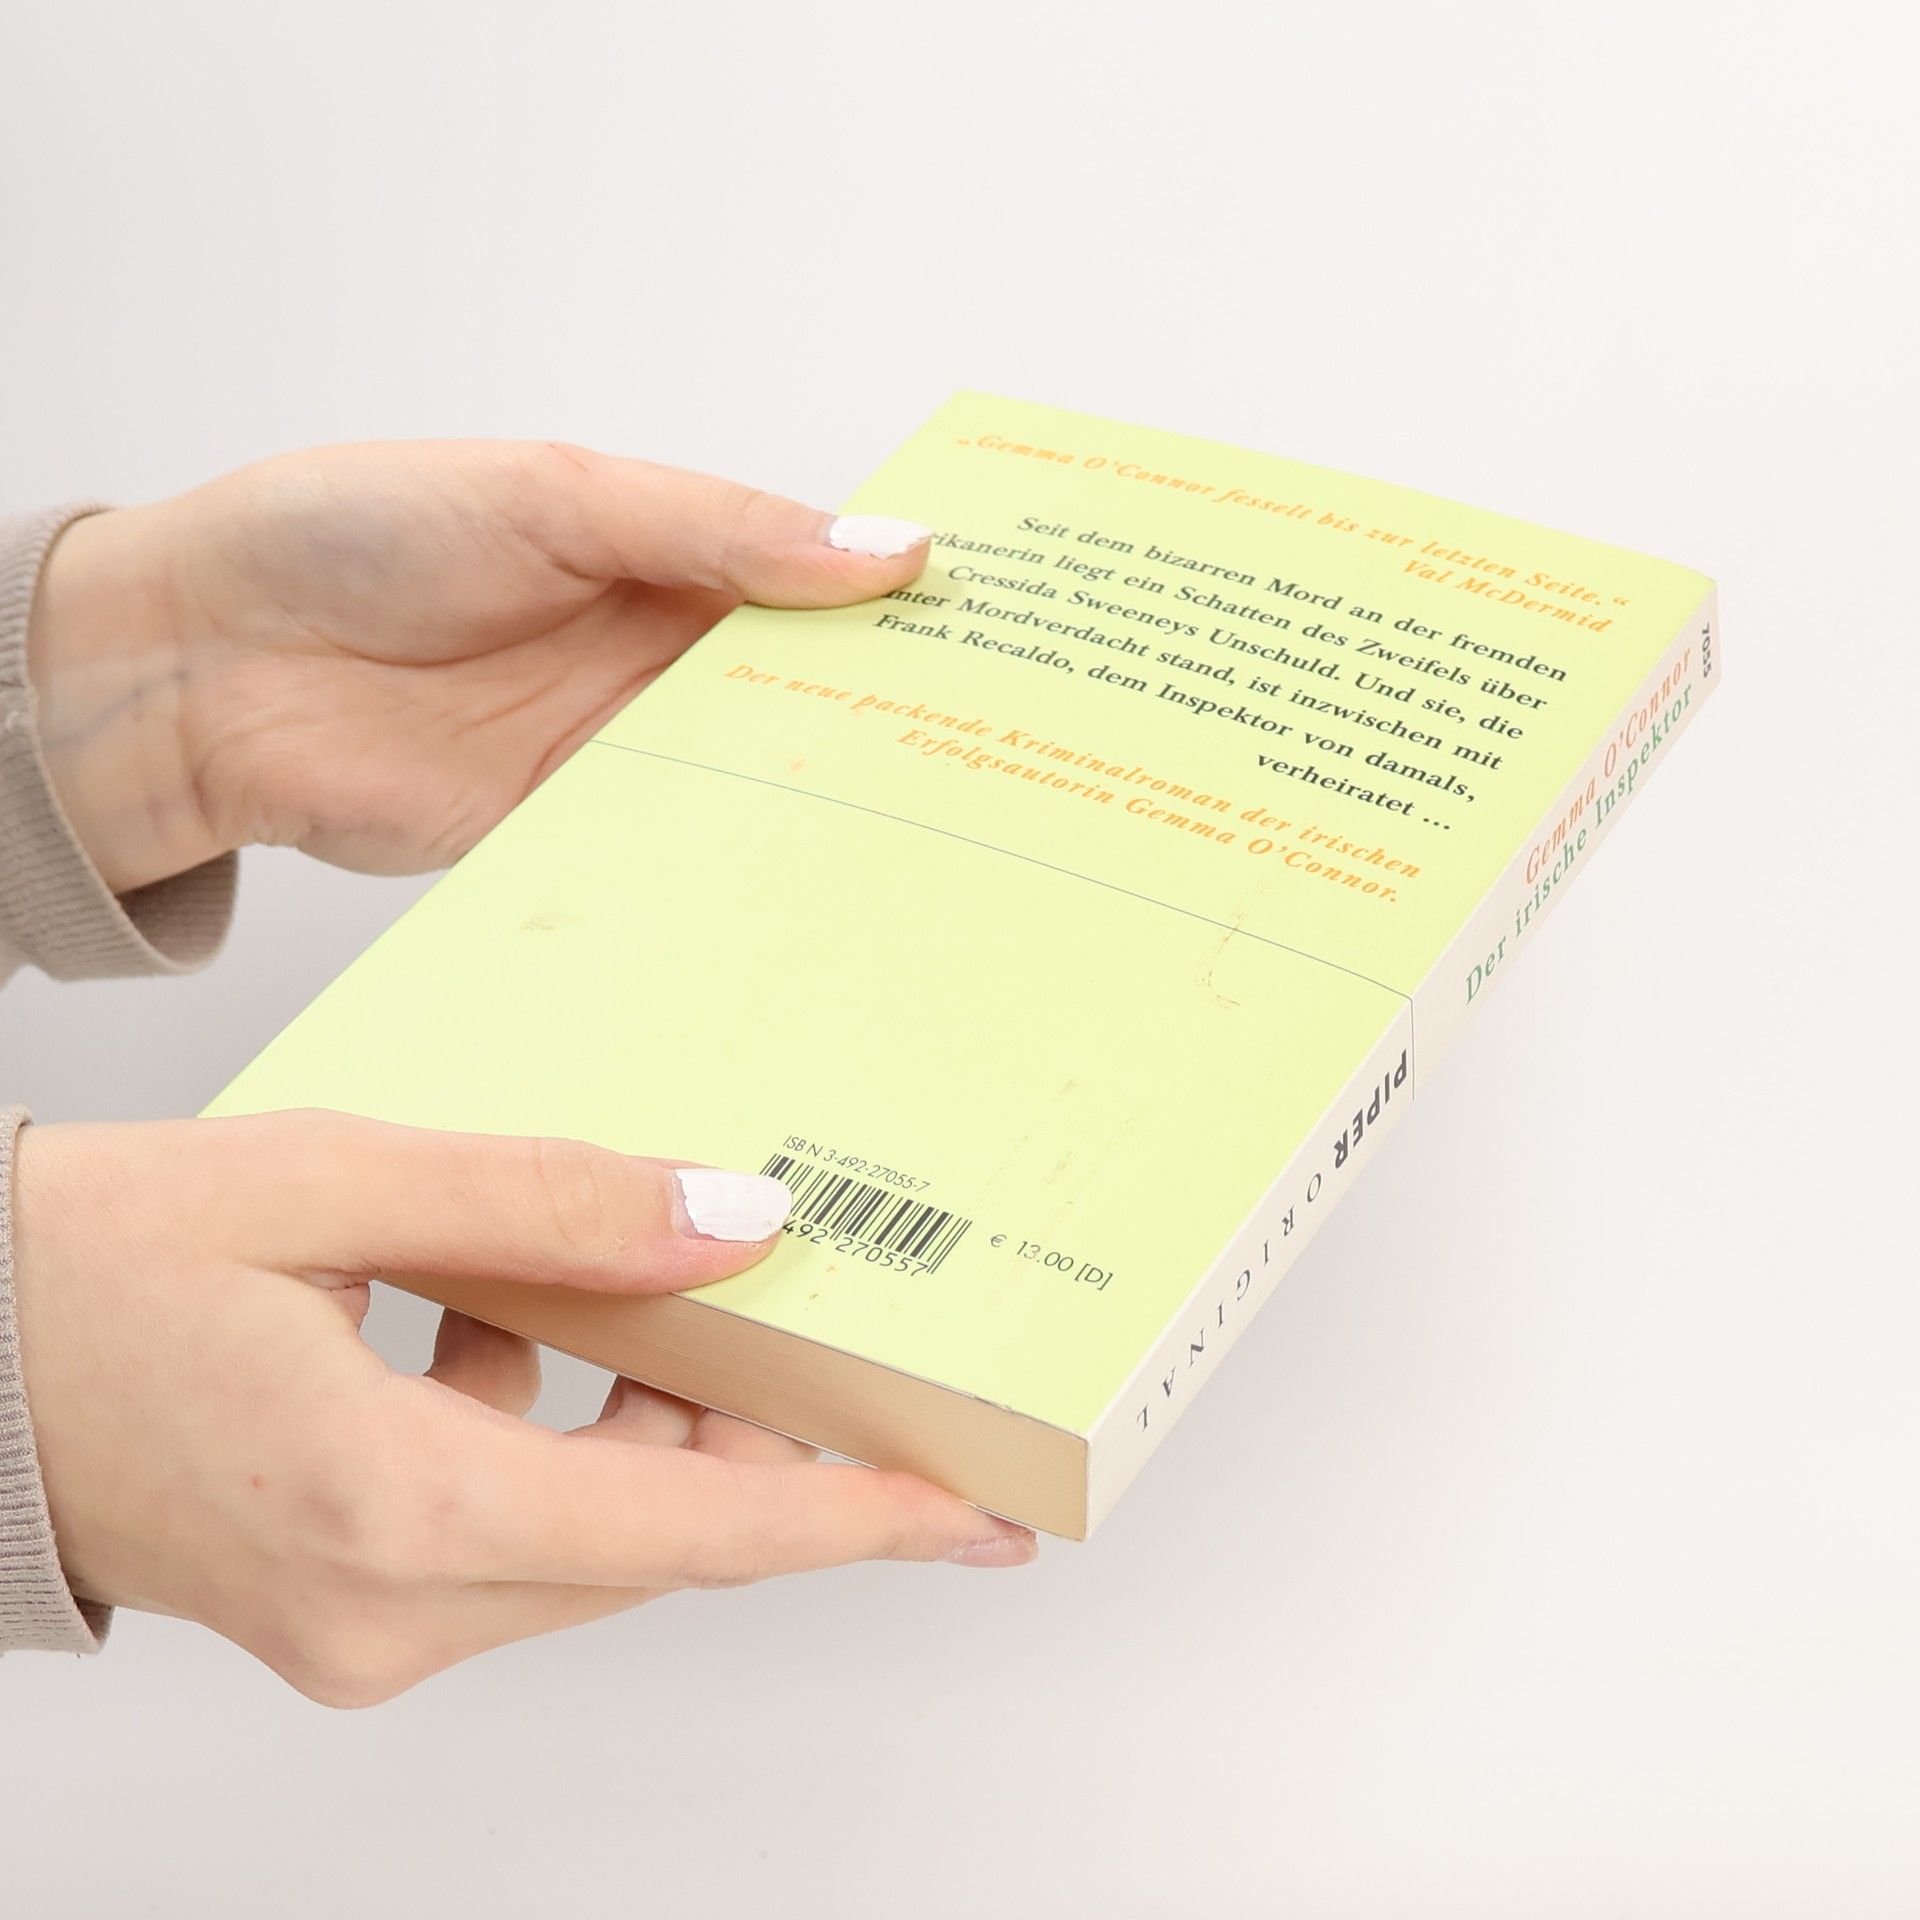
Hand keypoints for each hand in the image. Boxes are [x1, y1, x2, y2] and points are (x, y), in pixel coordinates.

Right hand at [10, 1112, 1033, 1704]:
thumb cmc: (86, 1267)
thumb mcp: (337, 1180)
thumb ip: (550, 1201)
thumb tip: (730, 1219)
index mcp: (394, 1507)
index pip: (690, 1531)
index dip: (848, 1515)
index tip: (971, 1512)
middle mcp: (390, 1607)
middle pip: (655, 1533)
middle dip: (753, 1435)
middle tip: (826, 1336)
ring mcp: (365, 1628)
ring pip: (593, 1535)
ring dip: (648, 1424)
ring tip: (650, 1297)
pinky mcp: (349, 1608)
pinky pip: (515, 1535)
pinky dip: (551, 1433)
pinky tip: (509, 1323)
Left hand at [26, 441, 933, 892]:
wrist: (213, 666)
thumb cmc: (355, 536)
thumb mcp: (555, 497)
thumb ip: (716, 530)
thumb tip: (884, 548)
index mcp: (666, 557)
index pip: (820, 584)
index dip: (907, 606)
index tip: (1009, 634)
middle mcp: (655, 660)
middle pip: (806, 696)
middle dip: (895, 720)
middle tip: (1008, 752)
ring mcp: (620, 754)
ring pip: (759, 784)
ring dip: (831, 802)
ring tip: (944, 831)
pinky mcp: (578, 837)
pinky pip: (682, 857)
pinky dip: (741, 871)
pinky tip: (813, 887)